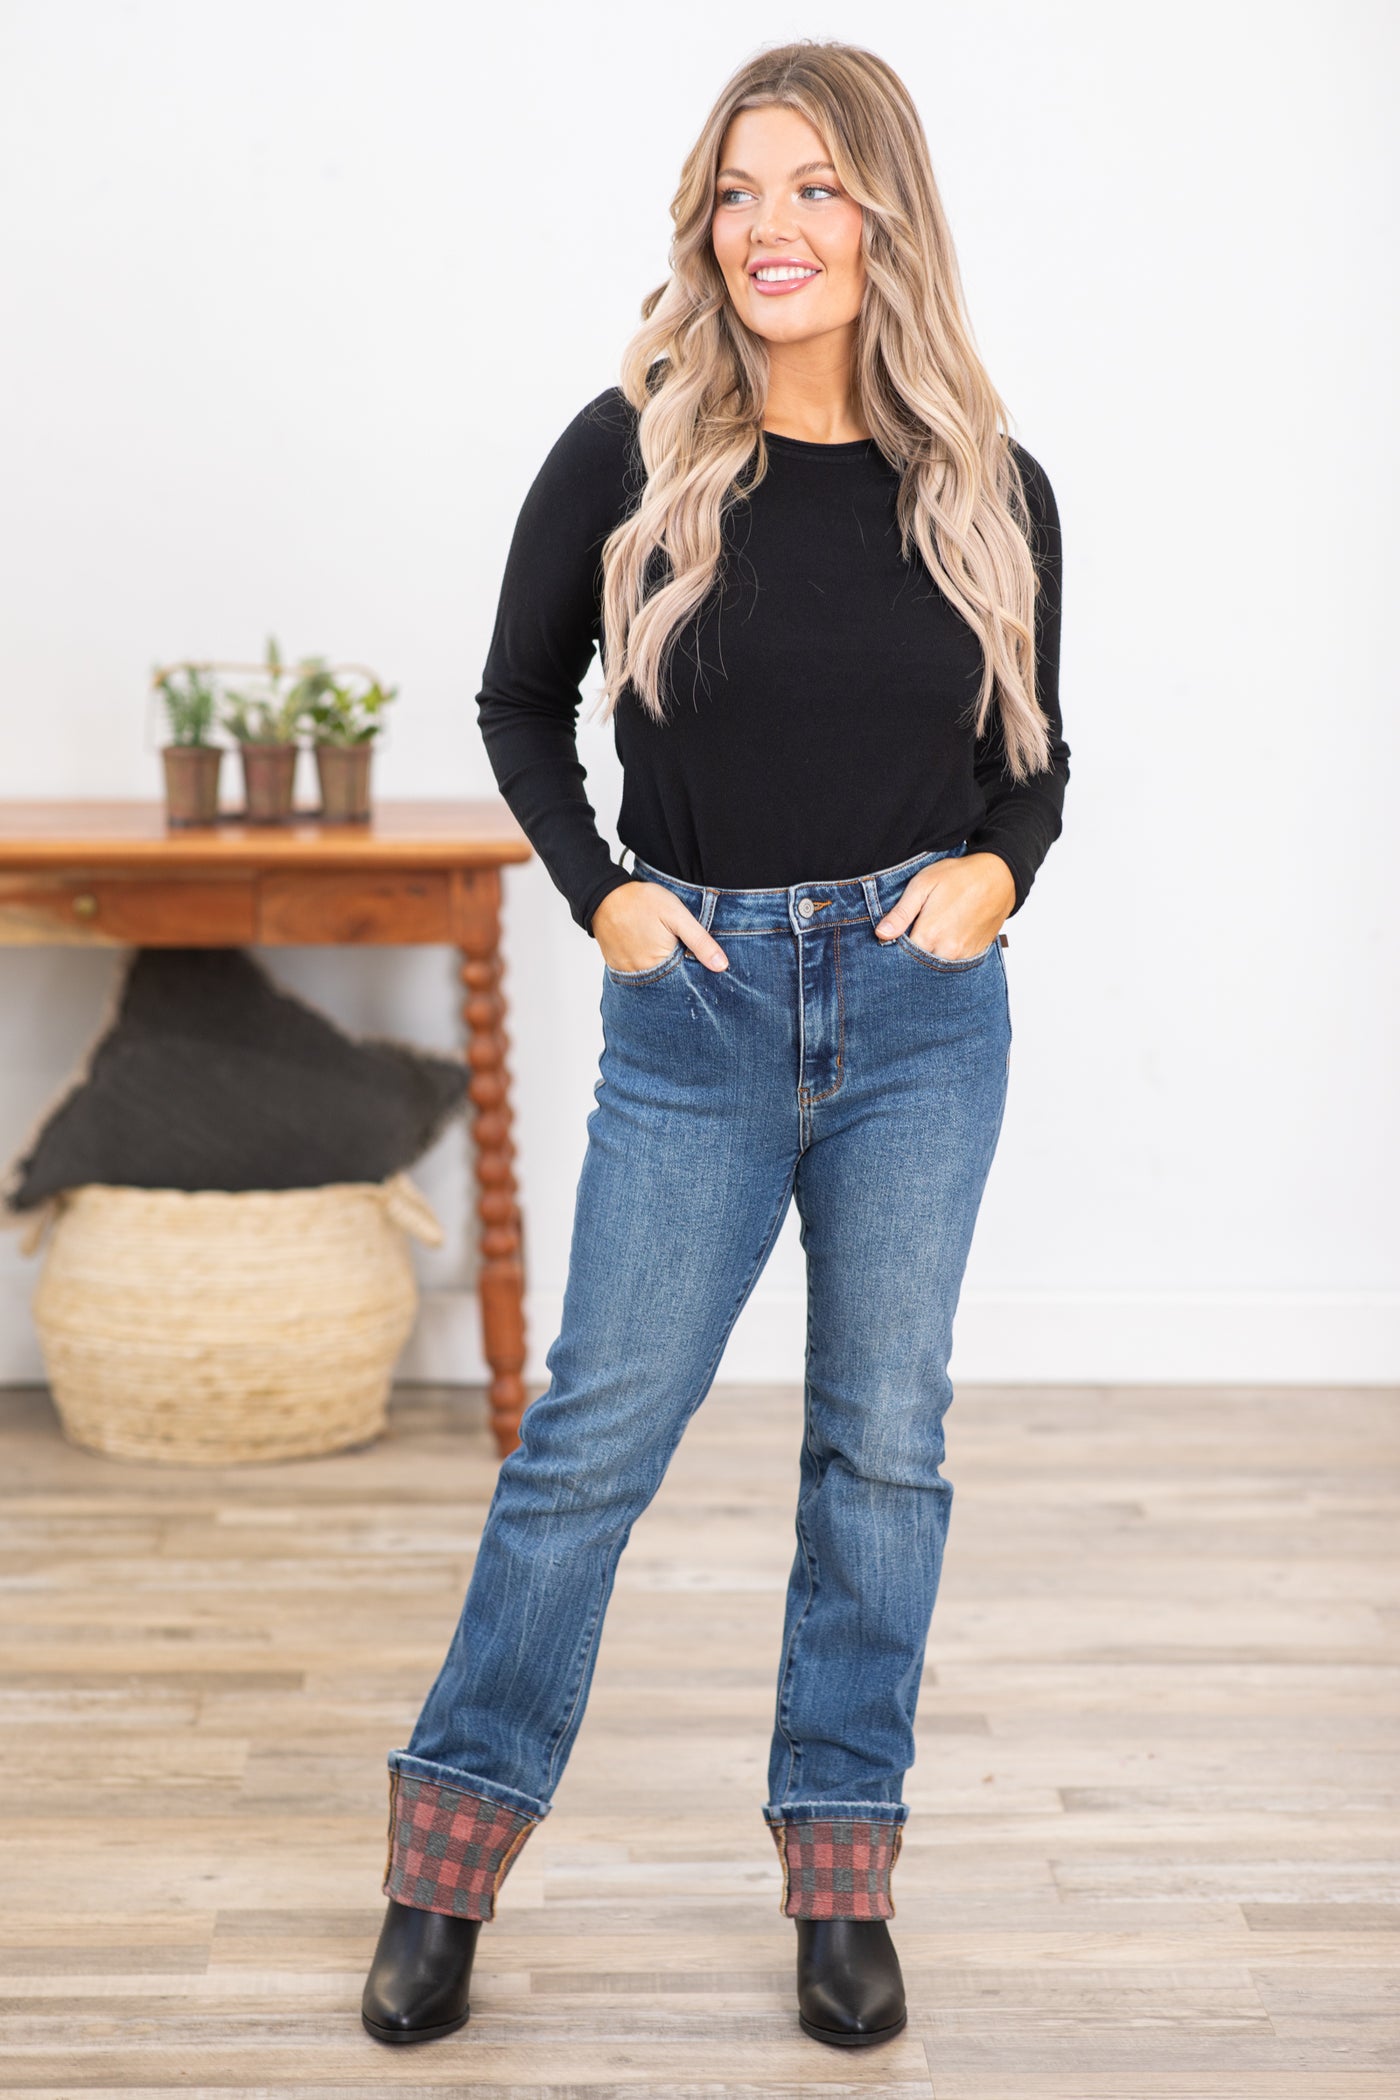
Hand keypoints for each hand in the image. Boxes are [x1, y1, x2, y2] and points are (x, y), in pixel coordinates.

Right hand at [592, 880, 729, 972]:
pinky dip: (644, 965)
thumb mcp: (678, 916)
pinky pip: (635, 973)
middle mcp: (641, 974)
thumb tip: (721, 966)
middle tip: (675, 947)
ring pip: (652, 979)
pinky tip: (646, 949)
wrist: (604, 893)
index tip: (696, 959)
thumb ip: (700, 941)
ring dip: (660, 969)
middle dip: (677, 972)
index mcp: (660, 964)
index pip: (685, 981)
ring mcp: (626, 972)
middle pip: (668, 983)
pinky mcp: (615, 966)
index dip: (694, 971)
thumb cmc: (642, 901)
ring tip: (660, 946)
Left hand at [874, 852, 1014, 958]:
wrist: (999, 877)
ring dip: (930, 955)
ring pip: (937, 965)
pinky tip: (947, 937)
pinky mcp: (975, 954)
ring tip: (933, 932)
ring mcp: (963, 955)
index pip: (901, 955)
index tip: (896, 935)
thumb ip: (901, 912)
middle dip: (912, 953)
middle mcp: (946, 951)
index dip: (895, 946)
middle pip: (919, 964)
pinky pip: (954, 962)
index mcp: (929, 935)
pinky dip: (947, 954)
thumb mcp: (923, 885)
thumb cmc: (959, 876)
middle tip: (915, 931)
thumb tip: (882, 934)